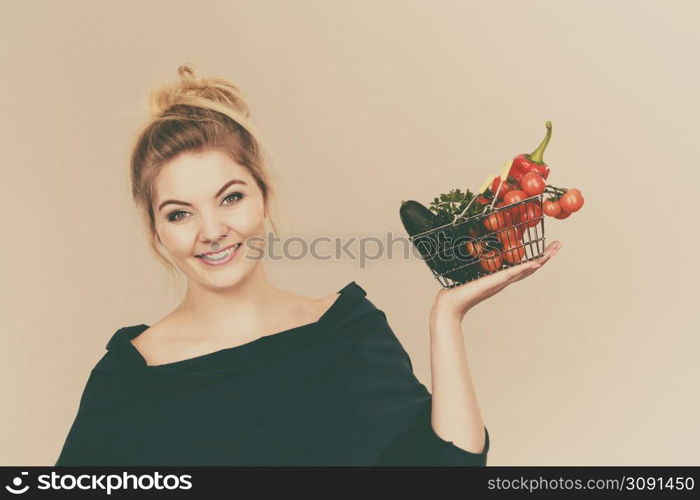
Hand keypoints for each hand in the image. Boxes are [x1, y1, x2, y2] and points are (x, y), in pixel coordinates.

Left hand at [432, 240, 563, 321]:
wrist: (450, 305)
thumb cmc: (457, 290)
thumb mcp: (468, 272)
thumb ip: (473, 264)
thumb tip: (469, 249)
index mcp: (500, 278)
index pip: (522, 266)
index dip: (536, 258)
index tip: (548, 248)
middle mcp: (503, 281)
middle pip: (530, 268)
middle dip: (545, 256)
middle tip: (559, 244)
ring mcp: (500, 282)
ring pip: (526, 270)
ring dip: (541, 260)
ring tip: (554, 251)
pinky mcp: (494, 282)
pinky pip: (512, 274)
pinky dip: (525, 268)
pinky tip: (536, 263)